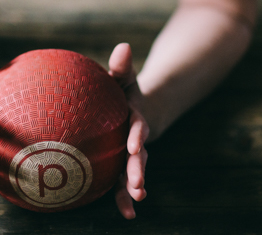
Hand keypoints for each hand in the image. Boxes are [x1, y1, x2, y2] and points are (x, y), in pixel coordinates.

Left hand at [108, 43, 148, 218]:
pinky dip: (124, 198)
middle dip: (139, 169)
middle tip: (137, 183)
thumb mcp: (123, 78)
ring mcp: (133, 155)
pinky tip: (127, 215)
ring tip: (135, 201)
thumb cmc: (122, 92)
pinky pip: (123, 183)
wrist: (135, 109)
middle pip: (139, 155)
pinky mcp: (124, 166)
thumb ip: (122, 67)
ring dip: (134, 186)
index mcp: (134, 118)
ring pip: (134, 172)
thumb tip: (123, 46)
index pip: (136, 125)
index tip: (134, 142)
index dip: (137, 133)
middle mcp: (136, 138)